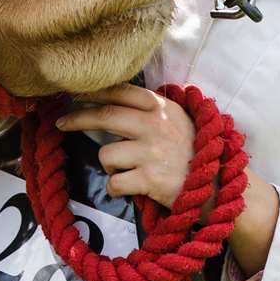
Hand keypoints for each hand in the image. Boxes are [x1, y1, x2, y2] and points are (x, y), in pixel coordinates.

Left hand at [54, 84, 195, 208]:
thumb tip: (114, 101)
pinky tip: (126, 188)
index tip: (75, 94)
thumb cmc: (195, 152)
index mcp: (161, 108)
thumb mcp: (178, 120)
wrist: (218, 185)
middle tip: (61, 122)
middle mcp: (154, 125)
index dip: (95, 92)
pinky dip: (116, 188)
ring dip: (109, 165)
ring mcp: (151, 152)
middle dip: (77, 118)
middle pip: (105, 116)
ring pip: (106, 154)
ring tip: (124, 171)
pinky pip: (115, 182)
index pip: (121, 92)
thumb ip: (152, 110)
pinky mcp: (149, 179)